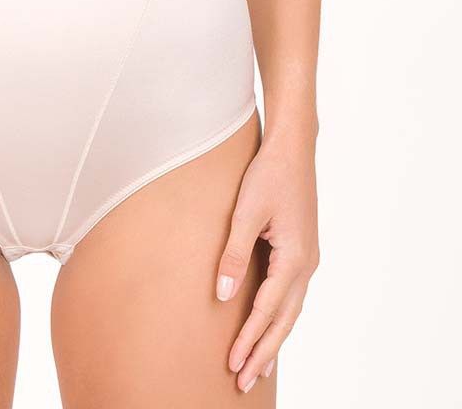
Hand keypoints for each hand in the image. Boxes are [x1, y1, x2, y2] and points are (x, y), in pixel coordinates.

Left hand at [216, 131, 318, 392]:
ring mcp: (307, 258)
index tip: (232, 365)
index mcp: (294, 258)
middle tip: (244, 382)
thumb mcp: (246, 212)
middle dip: (263, 352)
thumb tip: (223, 295)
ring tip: (259, 367)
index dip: (249, 339)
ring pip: (290, 311)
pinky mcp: (302, 250)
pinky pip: (291, 295)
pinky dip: (281, 317)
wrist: (293, 148)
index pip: (267, 310)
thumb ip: (234, 254)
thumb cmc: (268, 174)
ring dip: (274, 339)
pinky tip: (271, 326)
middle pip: (284, 320)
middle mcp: (306, 264)